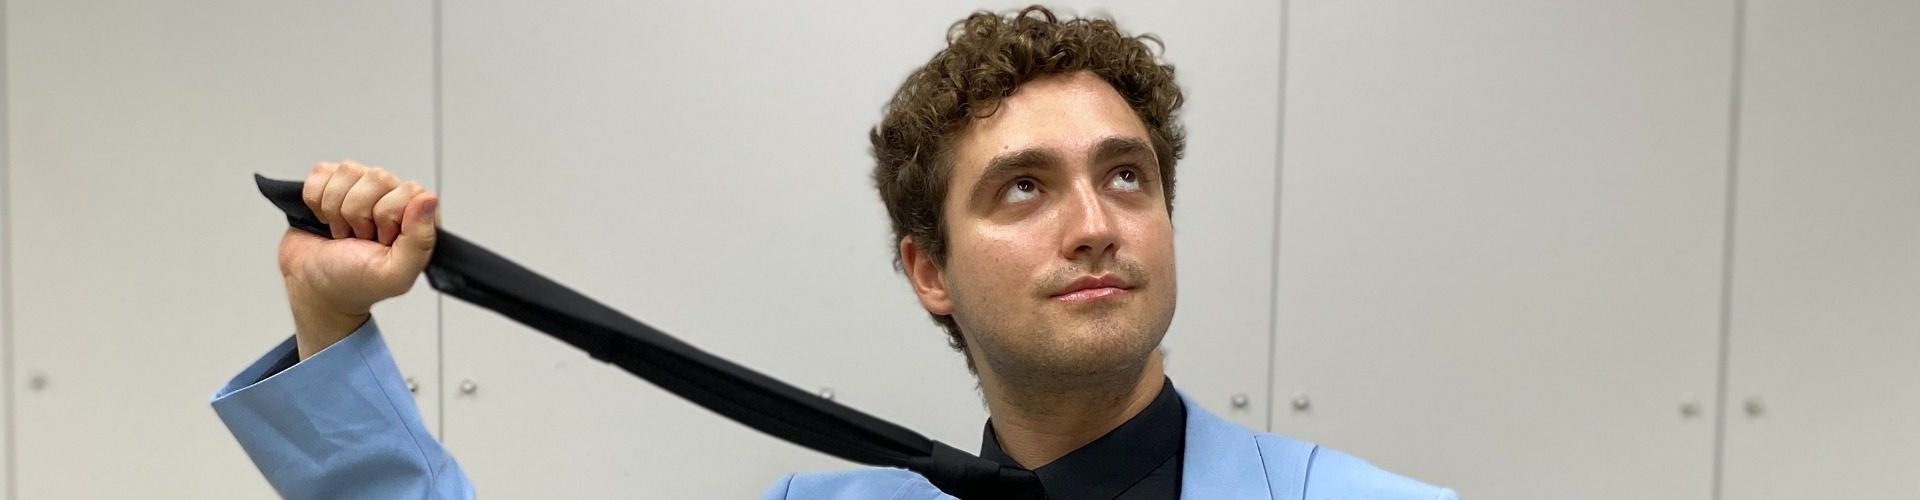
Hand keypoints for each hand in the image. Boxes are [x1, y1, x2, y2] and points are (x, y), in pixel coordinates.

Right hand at [278, 160, 438, 358]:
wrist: (314, 287)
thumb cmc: (355, 282)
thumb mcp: (395, 274)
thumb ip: (420, 241)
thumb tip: (429, 198)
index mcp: (416, 216)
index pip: (409, 190)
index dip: (387, 217)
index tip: (381, 241)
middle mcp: (392, 195)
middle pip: (377, 177)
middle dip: (359, 215)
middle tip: (359, 239)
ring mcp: (361, 187)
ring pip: (349, 171)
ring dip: (336, 209)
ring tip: (343, 232)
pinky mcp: (331, 183)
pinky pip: (322, 171)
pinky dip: (315, 200)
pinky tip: (324, 220)